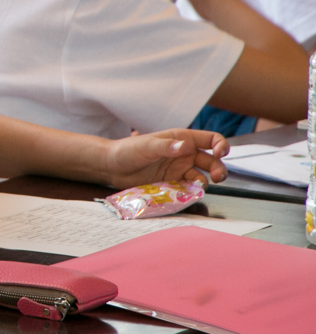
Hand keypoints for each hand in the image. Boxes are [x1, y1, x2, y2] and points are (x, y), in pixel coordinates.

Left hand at [102, 129, 227, 188]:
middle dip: (218, 169)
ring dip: (205, 182)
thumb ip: (165, 146)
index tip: (221, 154)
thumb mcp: (146, 146)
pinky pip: (189, 188)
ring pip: (202, 176)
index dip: (221, 145)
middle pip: (211, 161)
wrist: (112, 167)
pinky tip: (187, 193)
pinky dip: (192, 192)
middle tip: (217, 178)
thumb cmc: (127, 150)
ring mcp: (179, 169)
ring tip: (198, 187)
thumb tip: (184, 146)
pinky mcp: (173, 183)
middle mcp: (184, 154)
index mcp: (182, 139)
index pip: (210, 140)